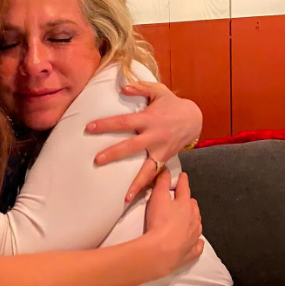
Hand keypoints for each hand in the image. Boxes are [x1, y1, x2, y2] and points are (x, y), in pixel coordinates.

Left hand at [86, 81, 201, 201]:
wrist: (194, 119)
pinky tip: (132, 197)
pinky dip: (144, 186)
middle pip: (131, 147)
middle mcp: (154, 136)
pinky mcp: (164, 158)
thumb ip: (140, 88)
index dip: (107, 125)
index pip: (124, 122)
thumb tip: (122, 88)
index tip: (90, 128)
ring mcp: (160, 150)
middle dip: (114, 153)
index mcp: (149, 119)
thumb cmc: (172, 104)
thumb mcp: (159, 91)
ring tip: (123, 194)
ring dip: (134, 181)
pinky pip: (154, 174)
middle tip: (97, 160)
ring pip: (146, 168)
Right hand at [142, 170, 203, 275]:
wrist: (162, 251)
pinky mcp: (192, 250)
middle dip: (188, 202)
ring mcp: (195, 235)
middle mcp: (194, 218)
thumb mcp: (158, 197)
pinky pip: (197, 244)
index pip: (185, 189)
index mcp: (185, 204)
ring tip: (187, 218)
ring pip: (197, 223)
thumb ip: (162, 183)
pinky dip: (196, 241)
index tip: (183, 177)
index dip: (183, 182)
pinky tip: (195, 241)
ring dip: (192, 220)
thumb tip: (166, 171)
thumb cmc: (160, 222)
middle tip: (182, 200)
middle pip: (193, 206)